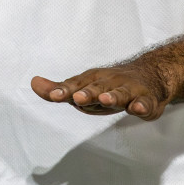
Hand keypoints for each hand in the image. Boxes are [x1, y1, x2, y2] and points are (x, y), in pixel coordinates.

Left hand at [31, 64, 169, 119]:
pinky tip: (137, 108)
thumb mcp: (84, 87)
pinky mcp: (147, 101)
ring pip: (121, 93)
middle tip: (77, 98)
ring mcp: (129, 91)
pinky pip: (145, 104)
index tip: (53, 96)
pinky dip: (142, 106)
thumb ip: (60, 89)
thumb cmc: (109, 86)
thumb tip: (34, 83)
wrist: (149, 76)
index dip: (64, 91)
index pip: (75, 86)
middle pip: (97, 88)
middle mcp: (109, 83)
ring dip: (113, 96)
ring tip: (105, 100)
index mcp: (92, 80)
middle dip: (87, 93)